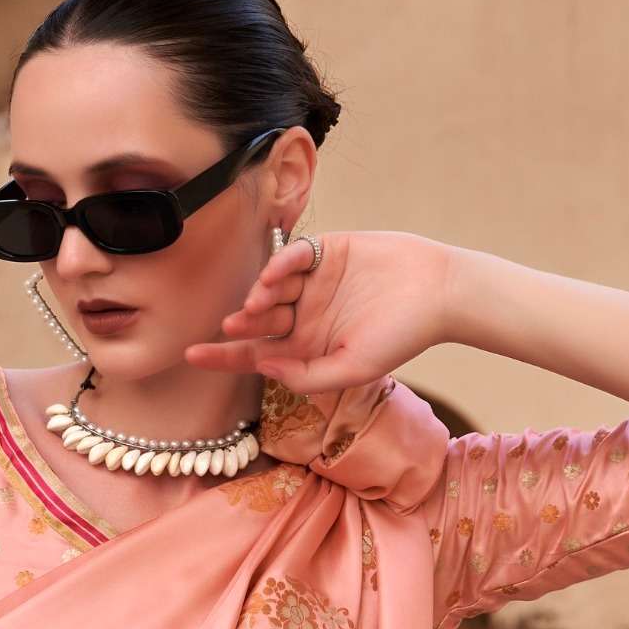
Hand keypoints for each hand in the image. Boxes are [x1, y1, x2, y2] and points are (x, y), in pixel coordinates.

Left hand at [184, 230, 452, 393]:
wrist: (438, 291)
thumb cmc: (401, 336)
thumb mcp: (354, 369)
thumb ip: (309, 376)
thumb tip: (265, 368)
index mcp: (308, 349)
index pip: (256, 356)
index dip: (223, 356)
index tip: (190, 355)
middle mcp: (305, 316)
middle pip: (258, 323)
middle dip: (241, 326)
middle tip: (233, 325)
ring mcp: (314, 283)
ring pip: (272, 288)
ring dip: (260, 296)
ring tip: (259, 304)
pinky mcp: (327, 252)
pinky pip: (295, 255)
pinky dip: (282, 263)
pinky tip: (277, 275)